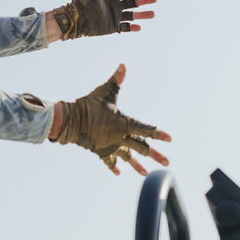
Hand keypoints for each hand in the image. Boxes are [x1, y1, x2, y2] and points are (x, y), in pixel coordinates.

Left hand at [52, 0, 155, 38]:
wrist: (75, 19)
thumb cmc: (82, 2)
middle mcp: (116, 6)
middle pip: (134, 3)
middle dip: (144, 1)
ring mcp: (116, 17)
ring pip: (133, 15)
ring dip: (143, 14)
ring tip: (153, 14)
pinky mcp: (113, 27)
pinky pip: (125, 28)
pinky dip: (132, 28)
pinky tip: (139, 27)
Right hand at [55, 64, 170, 175]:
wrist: (70, 121)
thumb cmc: (88, 105)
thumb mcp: (104, 92)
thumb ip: (116, 81)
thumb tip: (123, 65)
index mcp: (124, 124)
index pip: (146, 129)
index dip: (158, 134)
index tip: (170, 139)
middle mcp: (120, 138)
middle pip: (141, 148)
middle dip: (155, 155)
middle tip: (167, 163)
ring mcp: (111, 146)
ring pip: (128, 157)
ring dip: (137, 165)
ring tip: (145, 173)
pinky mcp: (100, 151)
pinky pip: (109, 161)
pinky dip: (113, 166)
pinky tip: (118, 172)